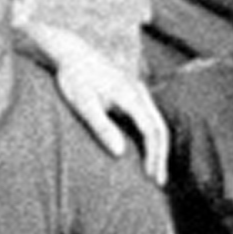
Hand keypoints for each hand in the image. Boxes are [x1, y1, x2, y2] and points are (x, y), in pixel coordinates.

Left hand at [45, 30, 169, 182]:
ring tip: (155, 171)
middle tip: (159, 182)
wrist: (71, 52)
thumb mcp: (83, 104)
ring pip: (157, 123)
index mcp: (131, 96)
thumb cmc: (74, 78)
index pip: (152, 131)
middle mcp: (140, 92)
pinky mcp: (133, 92)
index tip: (151, 177)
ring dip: (158, 148)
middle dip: (161, 156)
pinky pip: (150, 118)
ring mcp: (138, 90)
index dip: (154, 156)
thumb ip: (102, 127)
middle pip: (161, 129)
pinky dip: (152, 138)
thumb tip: (119, 153)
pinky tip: (146, 151)